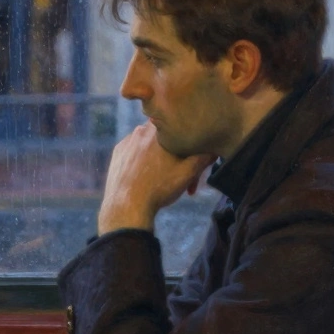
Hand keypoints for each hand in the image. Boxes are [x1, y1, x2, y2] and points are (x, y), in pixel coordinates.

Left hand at [98, 123, 214, 234]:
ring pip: (151, 146)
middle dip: (177, 156)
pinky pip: (136, 152)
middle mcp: (140, 130)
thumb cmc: (159, 188)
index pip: (180, 128)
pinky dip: (144, 162)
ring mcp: (127, 141)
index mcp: (159, 129)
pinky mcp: (118, 153)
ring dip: (161, 159)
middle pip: (166, 140)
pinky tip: (149, 178)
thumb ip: (204, 156)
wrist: (127, 206)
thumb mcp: (188, 172)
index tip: (193, 160)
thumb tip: (214, 150)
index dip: (189, 144)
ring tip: (166, 180)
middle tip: (183, 177)